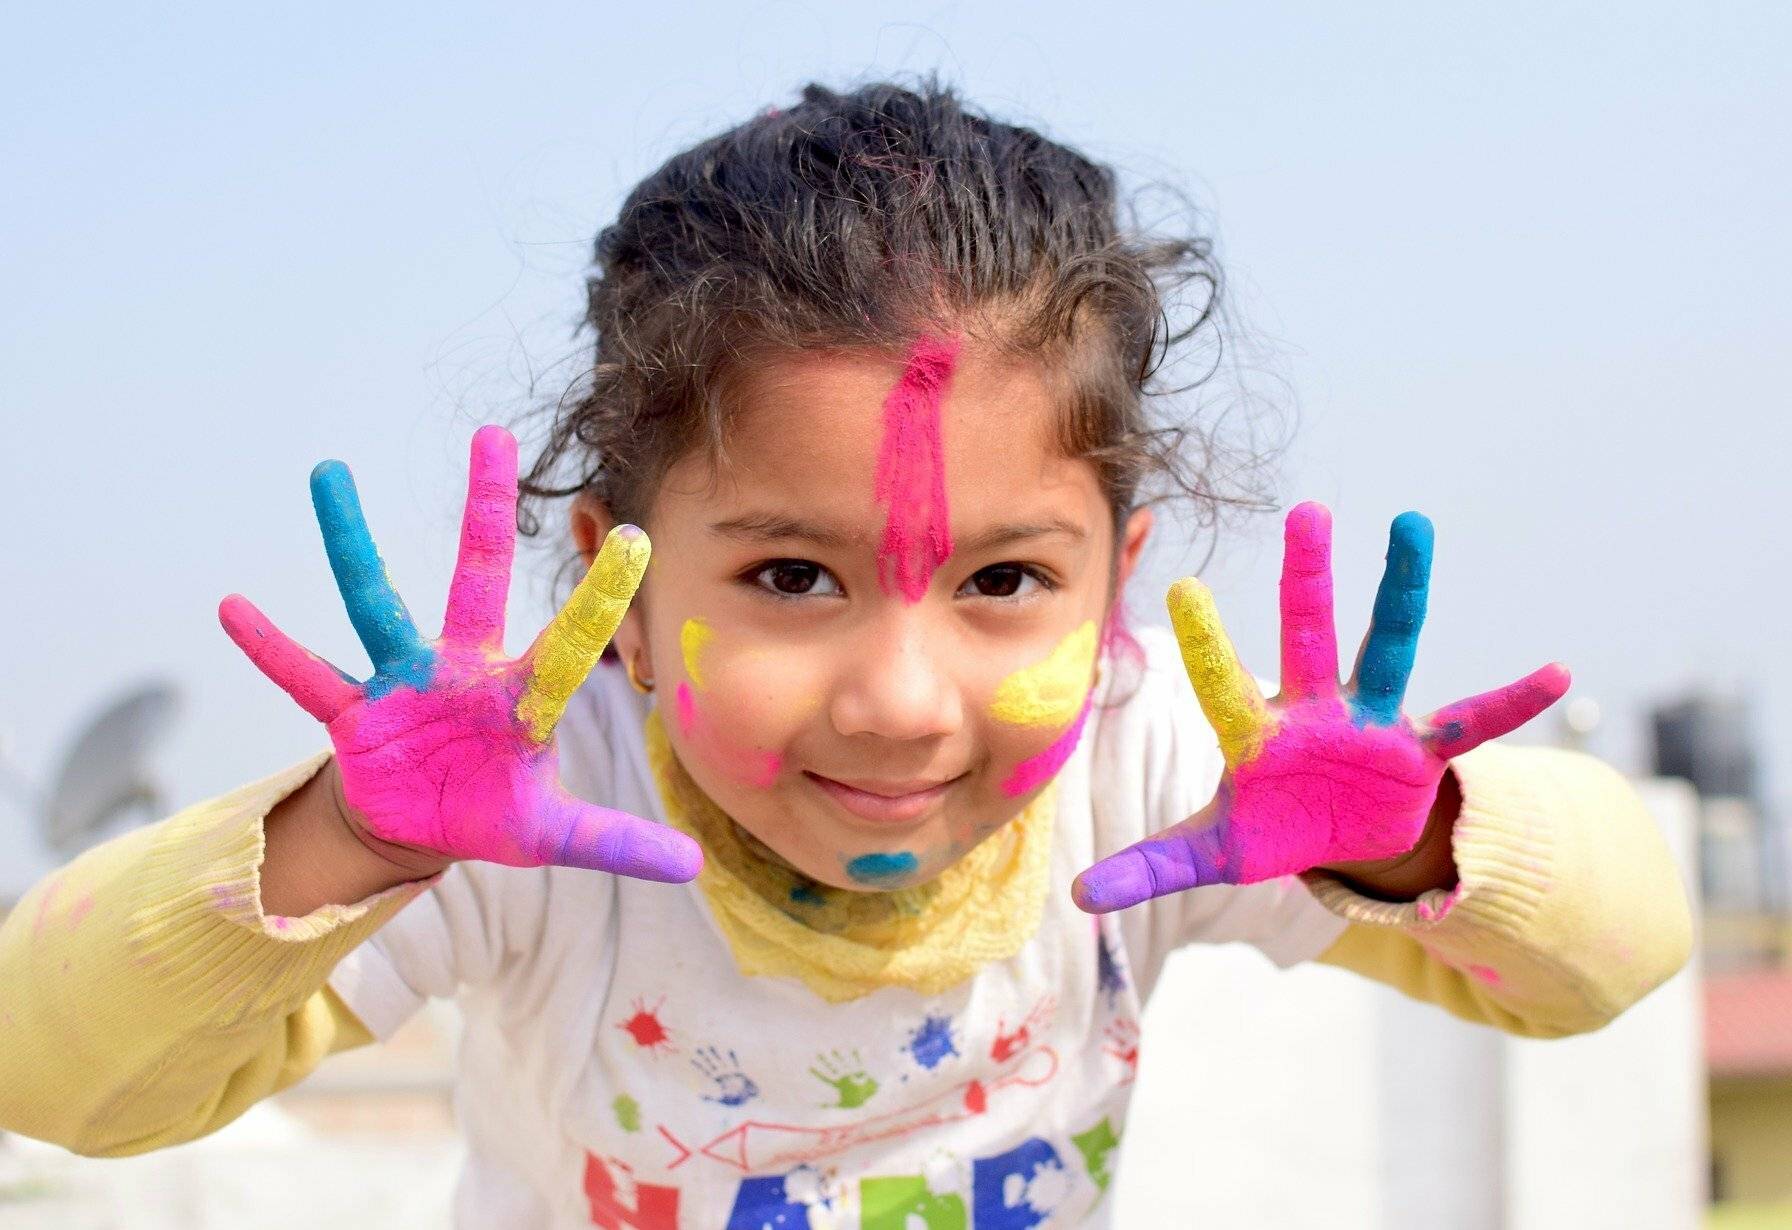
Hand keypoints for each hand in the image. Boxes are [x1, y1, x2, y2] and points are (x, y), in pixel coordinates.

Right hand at [219, 425, 701, 882]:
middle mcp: (463, 670)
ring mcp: (403, 682)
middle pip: (477, 578)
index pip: (571, 644)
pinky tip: (233, 607)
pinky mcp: (353, 712)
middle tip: (493, 435)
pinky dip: (271, 648)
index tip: (638, 539)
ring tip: (328, 472)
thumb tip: (694, 865)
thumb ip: (617, 841)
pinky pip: (306, 676)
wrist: (419, 824)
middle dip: (486, 511)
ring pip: (374, 602)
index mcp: (520, 698)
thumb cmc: (491, 811)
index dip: (600, 599)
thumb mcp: (553, 836)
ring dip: (350, 542)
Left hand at [1072, 502, 1567, 912]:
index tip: (1182, 587)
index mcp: (1256, 734)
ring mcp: (1371, 722)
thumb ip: (1150, 866)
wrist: (1343, 840)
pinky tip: (1557, 674)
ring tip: (1413, 525)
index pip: (1225, 686)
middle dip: (1307, 579)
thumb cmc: (1272, 828)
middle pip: (1307, 636)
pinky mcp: (1420, 749)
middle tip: (1305, 510)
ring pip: (1389, 647)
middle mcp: (1314, 711)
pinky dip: (1511, 704)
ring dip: (1404, 592)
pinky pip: (1471, 723)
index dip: (1208, 645)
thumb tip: (1076, 897)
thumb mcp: (1213, 853)